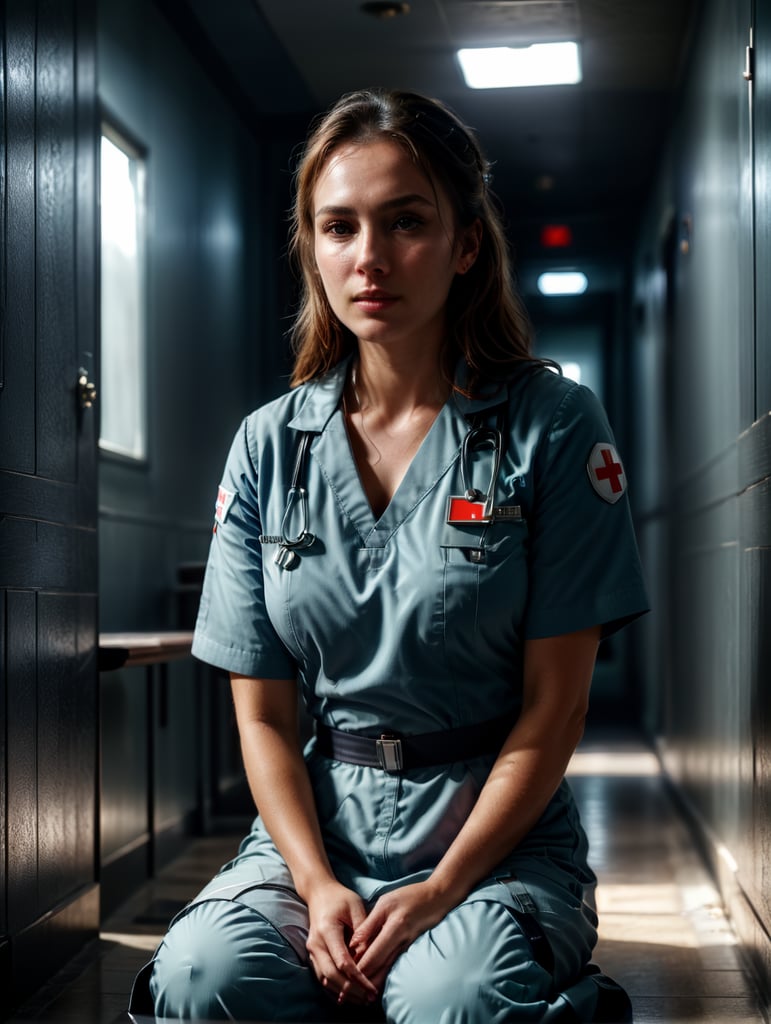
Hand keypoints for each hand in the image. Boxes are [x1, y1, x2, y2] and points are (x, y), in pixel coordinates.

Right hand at [305, 881, 379, 1006]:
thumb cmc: (340, 898)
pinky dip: (335, 988)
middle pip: (332, 975)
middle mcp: (316, 943)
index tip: (372, 987)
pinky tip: (349, 995)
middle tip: (370, 998)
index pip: (342, 962)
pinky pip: (322, 977)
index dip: (358, 978)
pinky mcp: (313, 955)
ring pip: (326, 980)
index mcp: (327, 930)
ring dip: (343, 992)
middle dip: (352, 990)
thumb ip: (363, 930)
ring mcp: (312, 950)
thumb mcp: (355, 906)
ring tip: (363, 999)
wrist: (319, 893)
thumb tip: (370, 955)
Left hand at [348, 881, 451, 991]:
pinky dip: (381, 975)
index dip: (358, 970)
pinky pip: (392, 966)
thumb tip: (352, 944)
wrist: (437, 898)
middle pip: (379, 969)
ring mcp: (406, 949)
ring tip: (356, 993)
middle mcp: (401, 944)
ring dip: (371, 983)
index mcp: (394, 930)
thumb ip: (369, 924)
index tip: (344, 980)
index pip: (373, 957)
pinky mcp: (408, 950)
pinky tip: (372, 982)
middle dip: (362, 983)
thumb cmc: (410, 896)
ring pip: (386, 971)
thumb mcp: (386, 902)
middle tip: (346, 993)